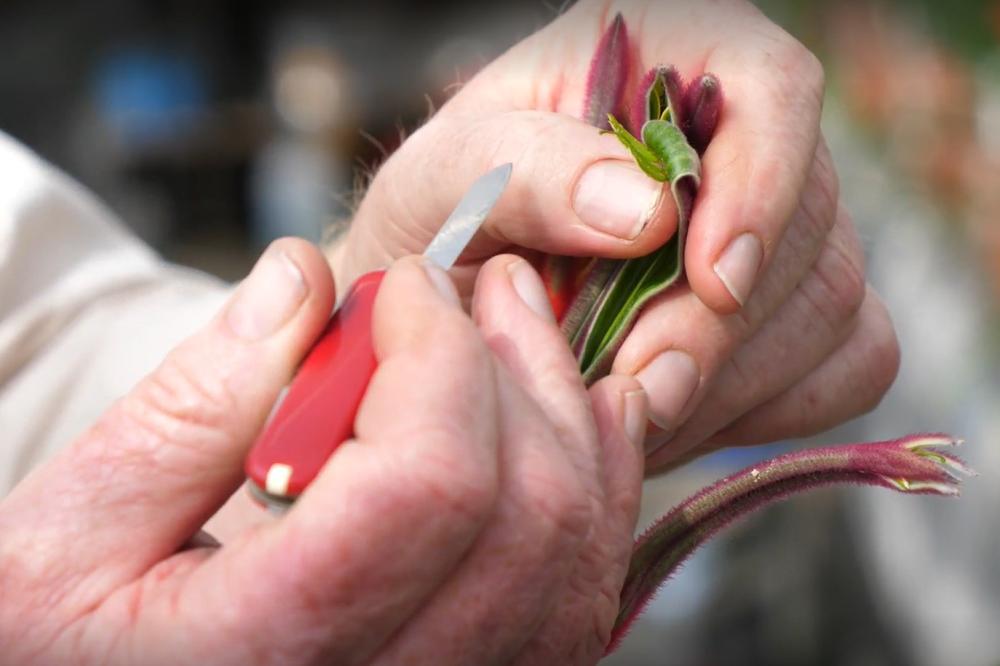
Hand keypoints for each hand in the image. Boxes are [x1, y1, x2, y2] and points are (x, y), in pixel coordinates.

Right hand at [0, 240, 645, 664]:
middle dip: (510, 369)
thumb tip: (302, 280)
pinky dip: (595, 481)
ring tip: (521, 324)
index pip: (426, 486)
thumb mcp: (70, 529)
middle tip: (477, 287)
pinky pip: (581, 588)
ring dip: (563, 412)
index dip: (436, 357)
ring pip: (572, 551)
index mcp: (271, 651)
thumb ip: (193, 402)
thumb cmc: (73, 642)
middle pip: (523, 514)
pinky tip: (579, 409)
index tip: (407, 288)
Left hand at [327, 0, 899, 467]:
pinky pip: (848, 364)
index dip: (759, 189)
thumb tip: (648, 210)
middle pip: (810, 219)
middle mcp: (740, 136)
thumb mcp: (447, 181)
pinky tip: (681, 407)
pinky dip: (768, 406)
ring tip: (626, 400)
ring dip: (729, 380)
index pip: (774, 91)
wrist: (452, 308)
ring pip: (833, 305)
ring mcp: (781, 228)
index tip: (710, 282)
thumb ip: (528, 173)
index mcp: (663, 59)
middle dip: (717, 325)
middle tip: (629, 380)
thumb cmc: (442, 224)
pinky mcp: (800, 310)